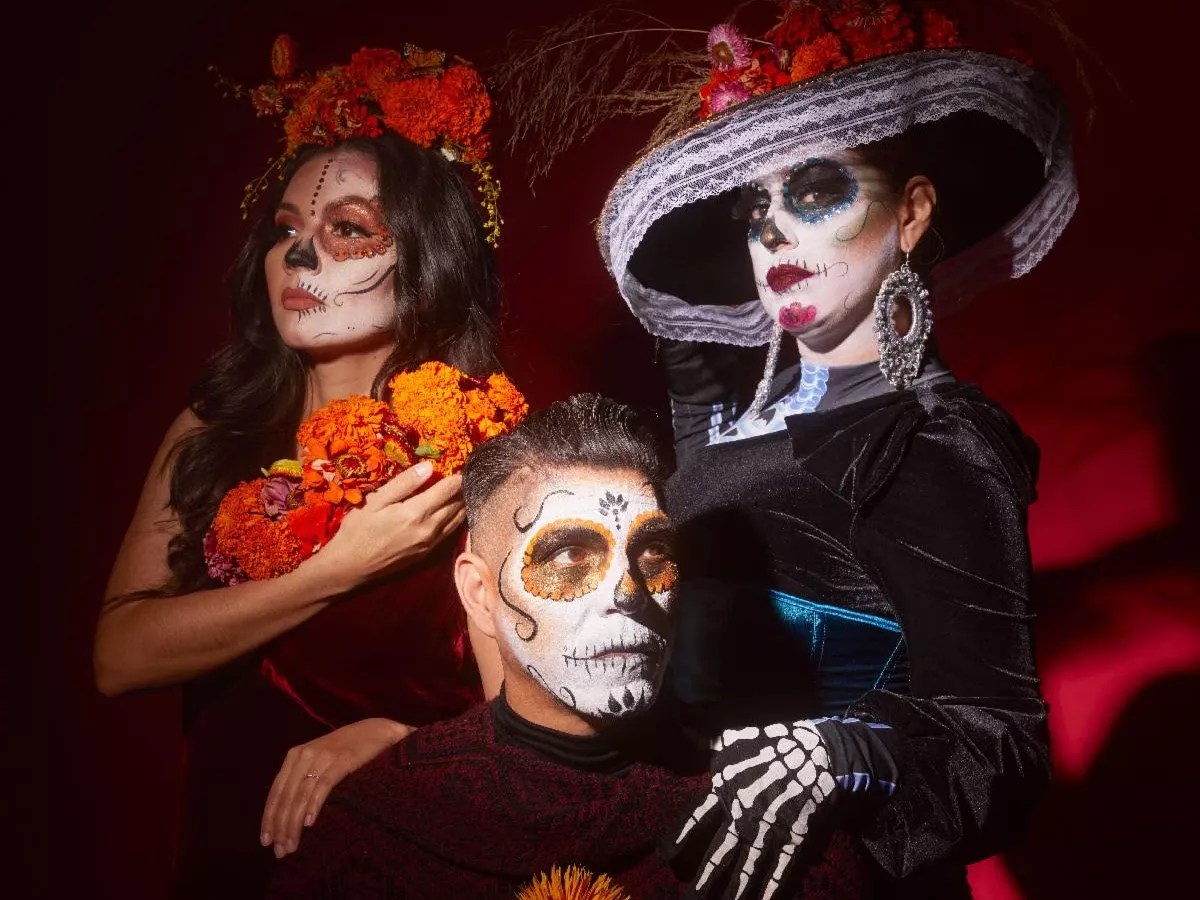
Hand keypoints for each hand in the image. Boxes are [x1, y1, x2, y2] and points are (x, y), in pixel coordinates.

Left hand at [260, 717, 413, 856]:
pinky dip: (314, 805)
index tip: (264, 841)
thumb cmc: (345, 750)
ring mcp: (323, 756)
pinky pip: (324, 785)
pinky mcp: (342, 759)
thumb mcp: (317, 760)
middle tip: (280, 851)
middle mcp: (304, 755)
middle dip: (280, 827)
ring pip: (301, 795)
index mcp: (294, 756)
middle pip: (286, 796)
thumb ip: (301, 778)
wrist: (375, 731)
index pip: (275, 792)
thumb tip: (284, 813)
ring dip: (294, 823)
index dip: (269, 818)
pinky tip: (309, 823)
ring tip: (292, 845)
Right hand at [313, 461, 465, 592]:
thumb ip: (404, 483)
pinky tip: (455, 512)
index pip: (448, 490)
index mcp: (416, 512)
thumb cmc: (358, 530)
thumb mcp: (376, 501)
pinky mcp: (427, 553)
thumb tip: (429, 467)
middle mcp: (429, 529)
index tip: (463, 466)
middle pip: (457, 505)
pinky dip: (456, 520)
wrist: (350, 567)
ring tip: (465, 491)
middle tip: (467, 477)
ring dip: (463, 504)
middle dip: (464, 489)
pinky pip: (449, 533)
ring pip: (457, 520)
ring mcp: (430, 543)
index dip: (458, 476)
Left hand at [668, 721, 836, 899]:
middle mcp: (742, 814)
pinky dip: (771, 893)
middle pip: (718, 854)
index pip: (695, 819)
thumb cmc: (774, 743)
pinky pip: (780, 872)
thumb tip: (682, 727)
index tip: (664, 857)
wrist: (819, 751)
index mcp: (724, 788)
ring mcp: (769, 829)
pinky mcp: (794, 839)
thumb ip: (705, 739)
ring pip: (746, 870)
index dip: (679, 839)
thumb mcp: (734, 737)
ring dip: (733, 894)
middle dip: (703, 881)